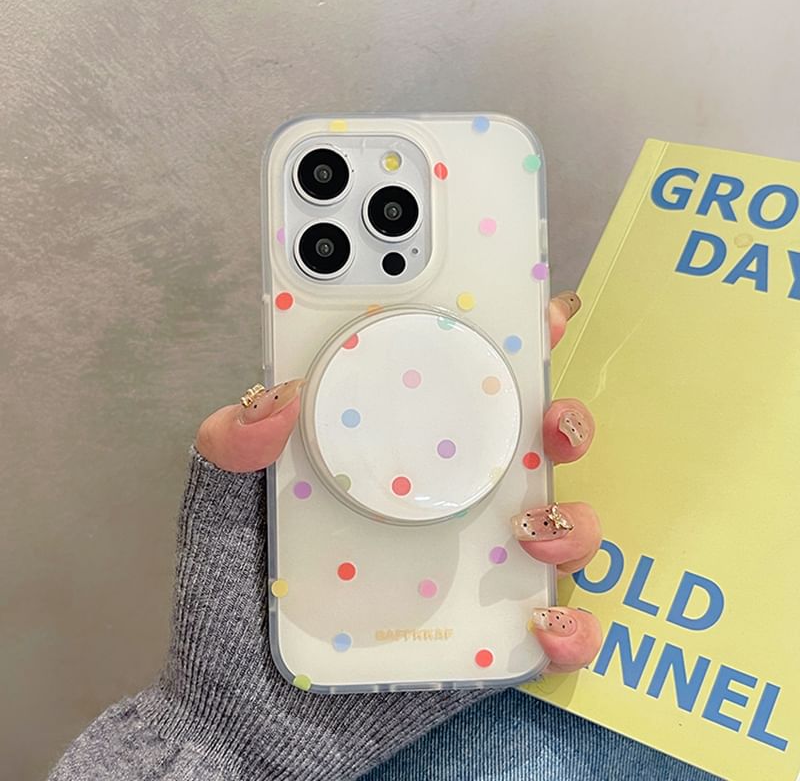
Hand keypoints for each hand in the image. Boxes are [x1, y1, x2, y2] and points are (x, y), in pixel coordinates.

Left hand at [197, 292, 601, 676]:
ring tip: (529, 528)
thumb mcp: (224, 504)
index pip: (466, 386)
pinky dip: (572, 622)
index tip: (538, 316)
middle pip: (536, 448)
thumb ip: (234, 445)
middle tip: (551, 424)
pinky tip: (541, 618)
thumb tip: (276, 398)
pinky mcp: (489, 638)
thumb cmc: (236, 596)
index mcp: (400, 455)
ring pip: (566, 529)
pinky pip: (557, 627)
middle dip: (566, 419)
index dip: (511, 345)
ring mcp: (475, 568)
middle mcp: (450, 502)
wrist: (243, 710)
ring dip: (576, 520)